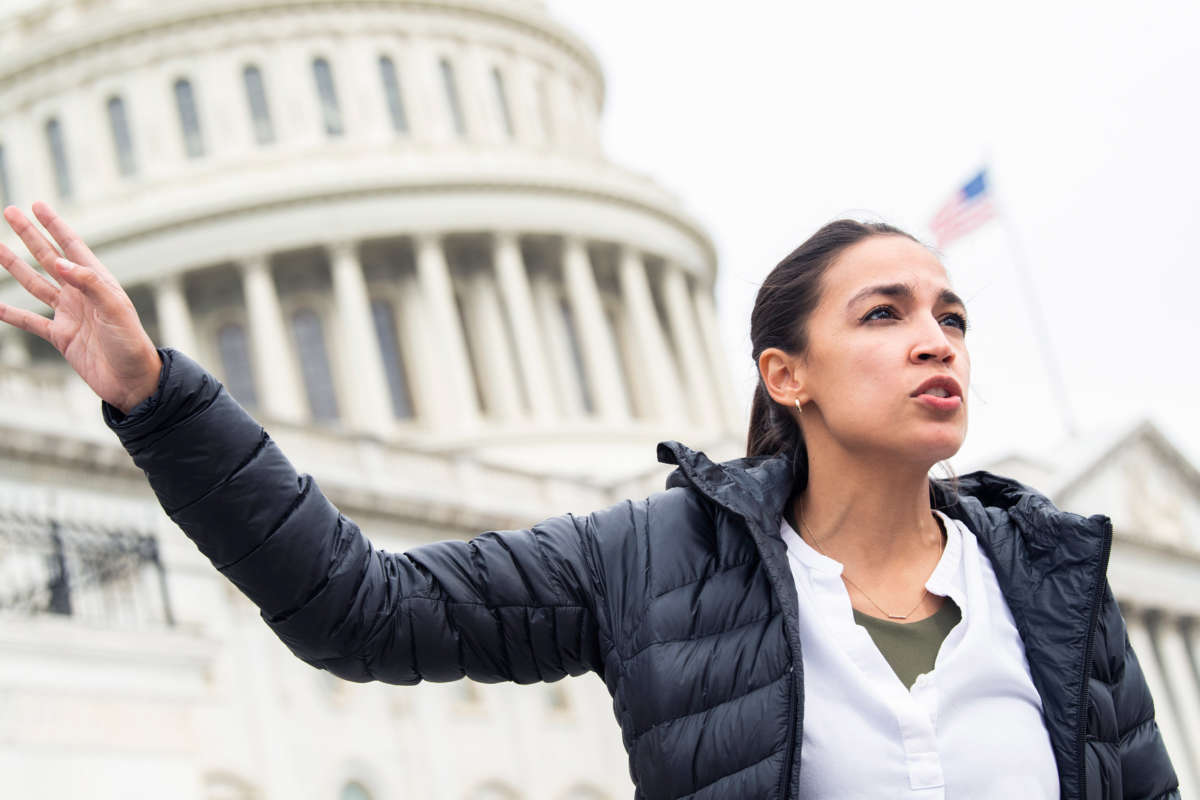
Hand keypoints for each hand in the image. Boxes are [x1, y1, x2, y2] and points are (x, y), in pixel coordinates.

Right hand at [0, 202, 161, 413]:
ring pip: (35, 284)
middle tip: (9, 212)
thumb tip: (60, 262)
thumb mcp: (116, 310)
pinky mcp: (61, 336)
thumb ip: (89, 284)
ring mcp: (70, 314)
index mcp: (99, 283)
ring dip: (14, 266)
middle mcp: (82, 294)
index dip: (54, 225)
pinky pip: (29, 321)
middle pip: (49, 258)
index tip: (37, 205)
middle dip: (30, 235)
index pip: (72, 247)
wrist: (133, 383)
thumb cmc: (132, 345)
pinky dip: (10, 312)